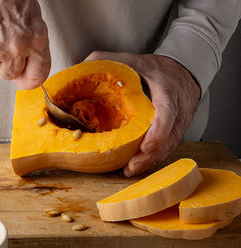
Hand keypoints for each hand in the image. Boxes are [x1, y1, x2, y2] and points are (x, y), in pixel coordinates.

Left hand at [84, 51, 200, 176]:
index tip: (146, 147)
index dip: (159, 131)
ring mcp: (179, 123)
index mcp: (167, 90)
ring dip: (150, 161)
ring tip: (129, 170)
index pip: (168, 112)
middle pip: (169, 137)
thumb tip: (79, 68)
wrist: (184, 71)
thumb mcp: (132, 59)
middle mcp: (178, 110)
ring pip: (168, 147)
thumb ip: (107, 61)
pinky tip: (135, 166)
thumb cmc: (154, 68)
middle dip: (150, 155)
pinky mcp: (175, 132)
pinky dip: (151, 159)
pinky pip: (166, 148)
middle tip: (131, 167)